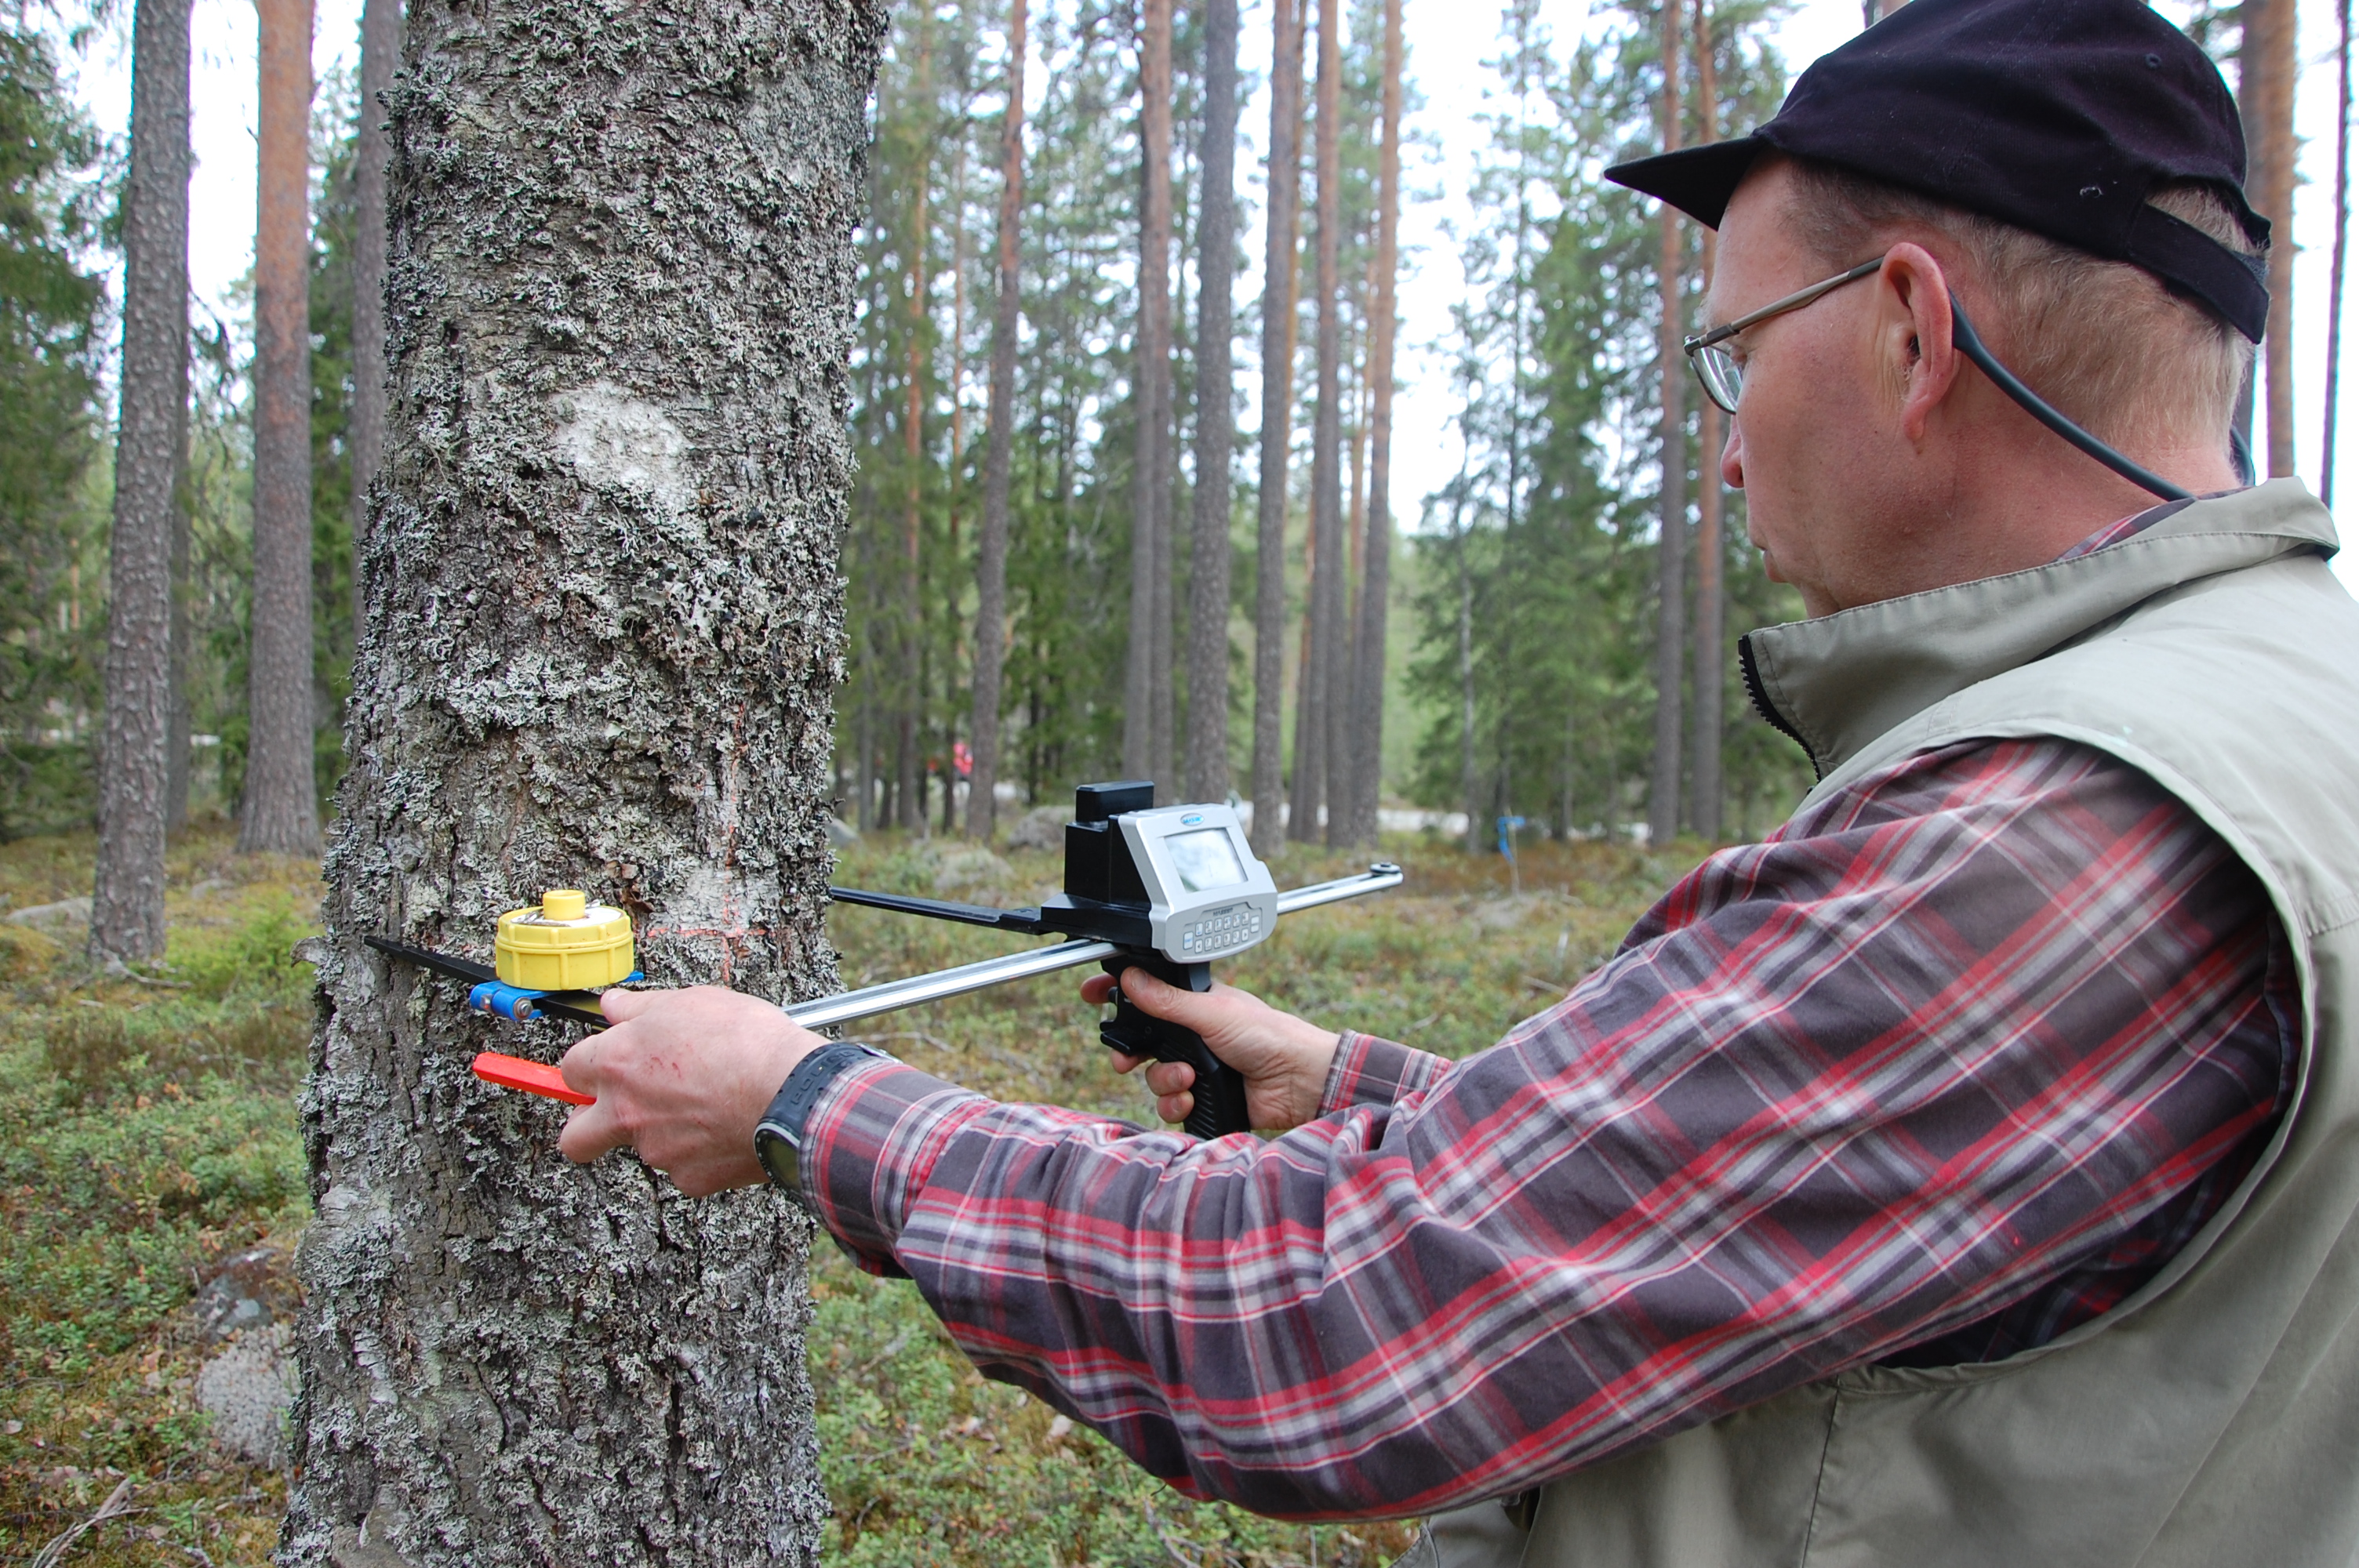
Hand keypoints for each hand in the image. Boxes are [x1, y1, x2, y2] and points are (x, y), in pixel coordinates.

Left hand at [556, 985, 823, 1196]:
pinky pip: (685, 1166)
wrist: (788, 1092)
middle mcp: (625, 1112)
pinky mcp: (689, 1178)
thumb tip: (612, 1004)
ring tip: (710, 1104)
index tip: (604, 1064)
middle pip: (575, 1137)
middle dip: (585, 1127)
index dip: (588, 1066)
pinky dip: (702, 1151)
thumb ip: (640, 1007)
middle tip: (616, 1112)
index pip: (571, 1069)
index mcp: (618, 1063)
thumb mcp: (690, 1001)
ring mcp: (655, 1150)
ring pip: (644, 1147)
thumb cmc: (744, 1040)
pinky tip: (728, 1127)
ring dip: (664, 1130)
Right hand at [1084, 970, 1340, 1132]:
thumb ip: (1167, 1000)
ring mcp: (1196, 1068)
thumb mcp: (1211, 1011)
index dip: (1116, 996)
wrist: (1297, 1080)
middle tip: (1126, 1059)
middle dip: (1130, 1052)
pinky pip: (1169, 1105)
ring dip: (1164, 1080)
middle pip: (1141, 1043)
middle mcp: (1191, 1037)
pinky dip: (1177, 1104)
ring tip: (1186, 1077)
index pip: (1145, 996)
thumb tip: (1130, 978)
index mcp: (1193, 1006)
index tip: (1091, 995)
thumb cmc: (1268, 1035)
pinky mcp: (1202, 1099)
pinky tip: (1193, 1098)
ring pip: (1153, 1077)